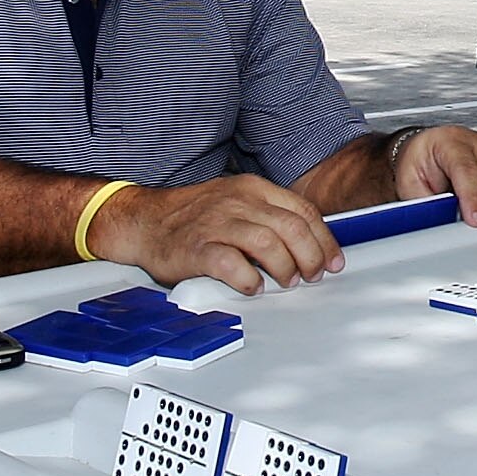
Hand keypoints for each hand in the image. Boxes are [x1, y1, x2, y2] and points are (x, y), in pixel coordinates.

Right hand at [92, 174, 340, 293]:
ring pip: (267, 244)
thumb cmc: (193, 218)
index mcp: (252, 189)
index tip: (333, 260)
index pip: (302, 211)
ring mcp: (216, 223)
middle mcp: (237, 202)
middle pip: (291, 228)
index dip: (324, 239)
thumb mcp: (236, 204)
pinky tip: (254, 286)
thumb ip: (268, 217)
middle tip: (312, 275)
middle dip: (310, 256)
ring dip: (285, 268)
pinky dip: (249, 279)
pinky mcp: (197, 248)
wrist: (144, 221)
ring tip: (287, 281)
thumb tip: (308, 244)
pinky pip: (231, 264)